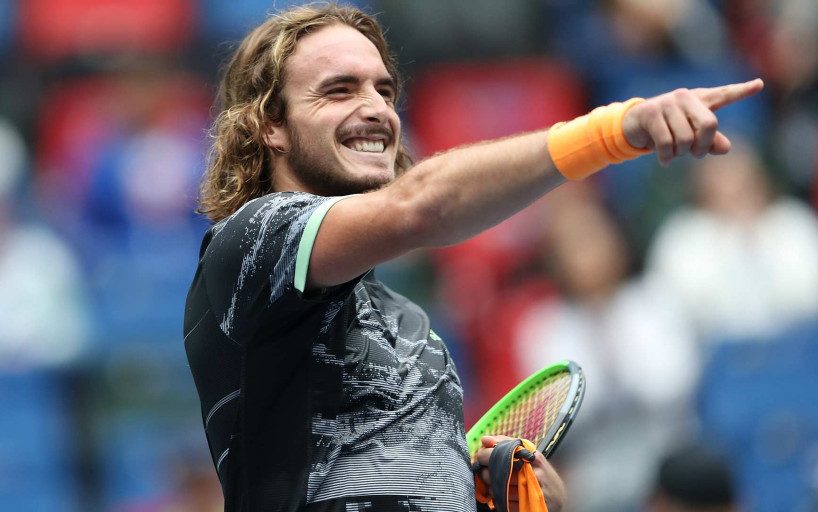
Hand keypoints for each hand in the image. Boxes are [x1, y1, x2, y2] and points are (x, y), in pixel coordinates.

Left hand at [474, 435, 565, 511]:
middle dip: (485, 473)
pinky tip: (502, 495)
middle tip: (484, 472)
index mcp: (532, 457)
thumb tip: (485, 440)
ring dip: (491, 488)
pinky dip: (498, 500)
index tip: (481, 456)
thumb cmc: (539, 472)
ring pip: (499, 490)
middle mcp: (534, 474)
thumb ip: (506, 443)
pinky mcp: (527, 508)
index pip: (501, 453)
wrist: (558, 496)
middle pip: (498, 473)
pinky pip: (503, 505)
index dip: (486, 455)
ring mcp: (532, 493)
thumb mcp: (528, 454)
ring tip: (494, 484)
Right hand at [622, 78, 763, 165]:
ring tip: (673, 154)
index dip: (741, 91)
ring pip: (685, 138)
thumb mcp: (689, 136)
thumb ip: (710, 141)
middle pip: (709, 124)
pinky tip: (664, 161)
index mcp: (699, 100)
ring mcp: (667, 103)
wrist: (632, 126)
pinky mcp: (650, 113)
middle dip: (703, 146)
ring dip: (680, 154)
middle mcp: (685, 97)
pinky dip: (667, 157)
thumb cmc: (666, 130)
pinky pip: (666, 143)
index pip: (724, 94)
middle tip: (696, 155)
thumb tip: (726, 148)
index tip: (759, 85)